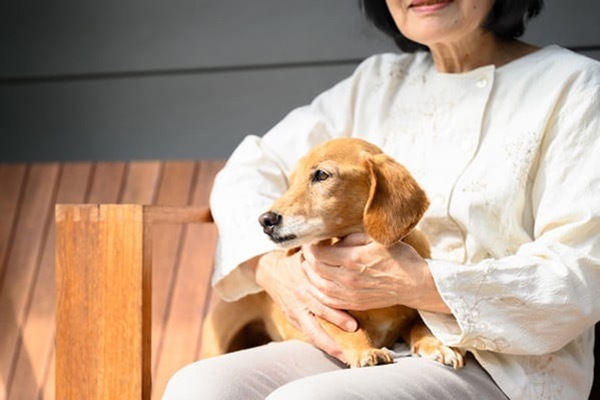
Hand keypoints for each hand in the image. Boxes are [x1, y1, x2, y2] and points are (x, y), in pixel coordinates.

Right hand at [254, 250, 357, 362]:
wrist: (270, 271)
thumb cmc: (296, 261)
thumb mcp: (309, 253)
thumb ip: (328, 251)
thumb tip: (350, 242)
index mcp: (306, 278)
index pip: (323, 290)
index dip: (337, 299)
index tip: (353, 303)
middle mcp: (301, 295)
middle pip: (319, 309)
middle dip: (336, 319)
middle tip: (353, 327)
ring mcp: (296, 310)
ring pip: (312, 330)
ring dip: (328, 343)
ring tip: (343, 354)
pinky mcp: (293, 319)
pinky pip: (307, 334)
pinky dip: (320, 343)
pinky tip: (334, 352)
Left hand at [302, 233, 449, 312]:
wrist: (415, 284)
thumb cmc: (399, 257)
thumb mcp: (376, 238)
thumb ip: (352, 236)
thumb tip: (333, 236)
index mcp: (352, 259)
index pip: (318, 253)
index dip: (310, 245)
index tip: (310, 239)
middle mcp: (348, 279)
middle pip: (314, 269)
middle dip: (307, 257)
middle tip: (308, 249)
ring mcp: (350, 294)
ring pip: (317, 285)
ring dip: (309, 274)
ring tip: (309, 264)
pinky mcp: (353, 304)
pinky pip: (326, 300)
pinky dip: (316, 291)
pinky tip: (316, 283)